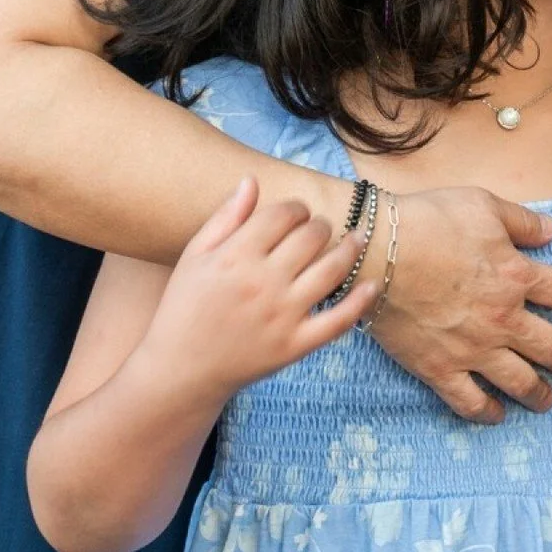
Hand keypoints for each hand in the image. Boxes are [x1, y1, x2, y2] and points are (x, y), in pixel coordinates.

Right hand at [137, 178, 372, 409]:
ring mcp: (282, 316)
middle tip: (319, 229)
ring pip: (332, 270)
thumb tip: (251, 180)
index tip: (295, 214)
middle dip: (320, 225)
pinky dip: (360, 301)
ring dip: (350, 249)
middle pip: (312, 236)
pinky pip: (338, 320)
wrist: (179, 372)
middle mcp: (262, 283)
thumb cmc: (183, 308)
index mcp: (235, 257)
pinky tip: (372, 284)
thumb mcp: (194, 257)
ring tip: (356, 239)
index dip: (295, 208)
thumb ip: (225, 217)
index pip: (282, 214)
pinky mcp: (294, 346)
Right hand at [368, 186, 551, 424]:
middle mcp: (503, 319)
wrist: (380, 252)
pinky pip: (470, 401)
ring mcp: (472, 349)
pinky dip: (488, 413)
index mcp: (517, 276)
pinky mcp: (440, 368)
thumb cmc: (431, 221)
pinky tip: (497, 416)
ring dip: (540, 394)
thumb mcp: (485, 205)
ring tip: (549, 402)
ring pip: (519, 382)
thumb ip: (523, 222)